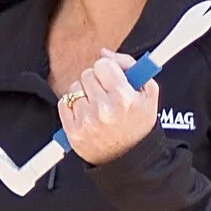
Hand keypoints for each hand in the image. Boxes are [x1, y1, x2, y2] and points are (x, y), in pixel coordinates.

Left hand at [57, 50, 157, 166]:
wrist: (129, 158)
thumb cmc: (138, 124)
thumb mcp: (147, 93)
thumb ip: (130, 65)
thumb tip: (104, 52)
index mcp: (124, 98)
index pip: (103, 64)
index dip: (108, 69)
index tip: (112, 78)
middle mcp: (104, 109)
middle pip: (87, 74)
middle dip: (96, 81)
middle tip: (106, 94)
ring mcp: (86, 121)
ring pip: (74, 88)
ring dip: (84, 93)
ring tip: (97, 106)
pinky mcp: (72, 131)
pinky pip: (63, 102)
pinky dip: (72, 105)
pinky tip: (86, 113)